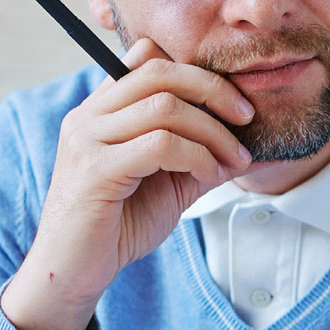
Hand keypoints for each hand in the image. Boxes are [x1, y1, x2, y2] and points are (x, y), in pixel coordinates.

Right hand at [0, 38, 253, 329]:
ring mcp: (87, 139)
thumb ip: (205, 156)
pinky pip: (160, 145)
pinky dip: (197, 156)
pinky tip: (208, 175)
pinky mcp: (96, 169)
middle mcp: (89, 115)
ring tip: (232, 160)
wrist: (73, 273)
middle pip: (160, 72)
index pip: (146, 56)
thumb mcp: (170, 182)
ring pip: (165, 107)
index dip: (194, 71)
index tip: (229, 103)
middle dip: (214, 90)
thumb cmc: (119, 225)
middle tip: (246, 118)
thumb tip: (257, 147)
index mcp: (102, 108)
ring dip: (213, 132)